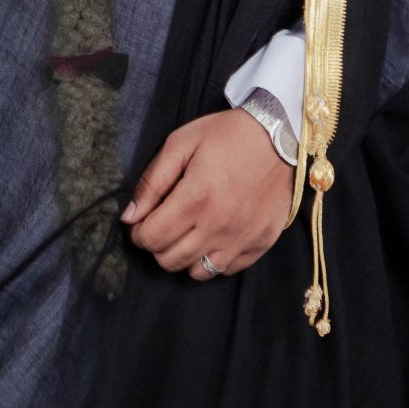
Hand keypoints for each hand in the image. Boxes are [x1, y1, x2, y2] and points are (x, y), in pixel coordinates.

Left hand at [122, 108, 293, 279]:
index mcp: (195, 198)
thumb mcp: (181, 144)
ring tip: (187, 233)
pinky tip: (213, 237)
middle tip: (163, 225)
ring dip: (184, 256)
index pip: (151, 238)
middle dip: (157, 245)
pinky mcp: (260, 244)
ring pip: (197, 272)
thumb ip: (152, 181)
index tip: (141, 221)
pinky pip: (226, 270)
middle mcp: (218, 226)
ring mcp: (241, 239)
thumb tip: (129, 216)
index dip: (138, 233)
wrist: (279, 135)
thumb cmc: (226, 135)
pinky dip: (213, 260)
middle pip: (170, 260)